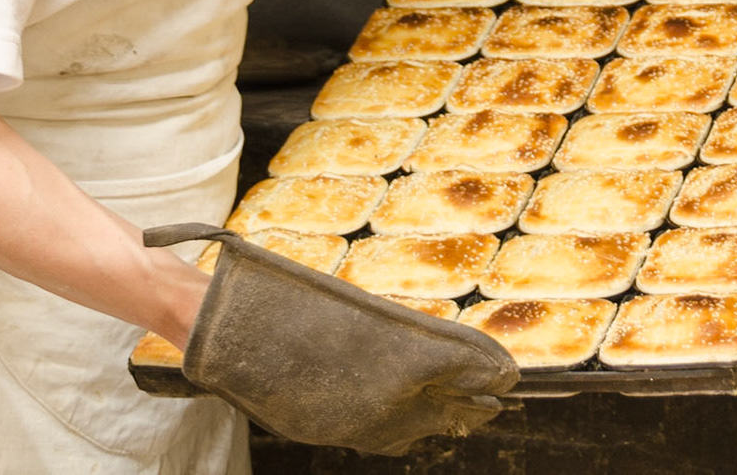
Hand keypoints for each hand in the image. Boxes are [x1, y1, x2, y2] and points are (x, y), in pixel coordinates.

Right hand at [153, 225, 517, 455]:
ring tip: (465, 409)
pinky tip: (412, 418)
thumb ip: (404, 335)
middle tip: (501, 396)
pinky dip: (402, 426)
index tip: (509, 373)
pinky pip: (380, 436)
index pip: (463, 368)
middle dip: (475, 401)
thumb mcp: (358, 308)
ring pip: (416, 428)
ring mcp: (354, 421)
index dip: (488, 371)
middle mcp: (383, 397)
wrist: (227, 327)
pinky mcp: (329, 431)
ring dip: (440, 417)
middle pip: (449, 406)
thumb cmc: (289, 301)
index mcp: (397, 357)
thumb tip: (445, 350)